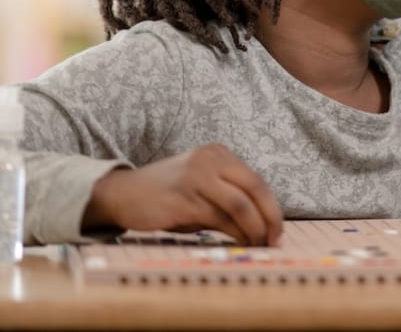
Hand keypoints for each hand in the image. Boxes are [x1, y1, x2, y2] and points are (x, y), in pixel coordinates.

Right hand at [83, 144, 283, 245]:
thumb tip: (261, 227)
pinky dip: (235, 234)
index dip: (272, 208)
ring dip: (254, 230)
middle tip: (274, 241)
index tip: (278, 231)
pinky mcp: (184, 200)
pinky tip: (238, 244)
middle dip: (270, 218)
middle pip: (254, 189)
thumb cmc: (166, 196)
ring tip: (257, 246)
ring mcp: (197, 178)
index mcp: (218, 154)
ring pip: (240, 205)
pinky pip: (219, 219)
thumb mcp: (201, 188)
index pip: (257, 181)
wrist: (122, 194)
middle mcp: (210, 160)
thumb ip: (228, 200)